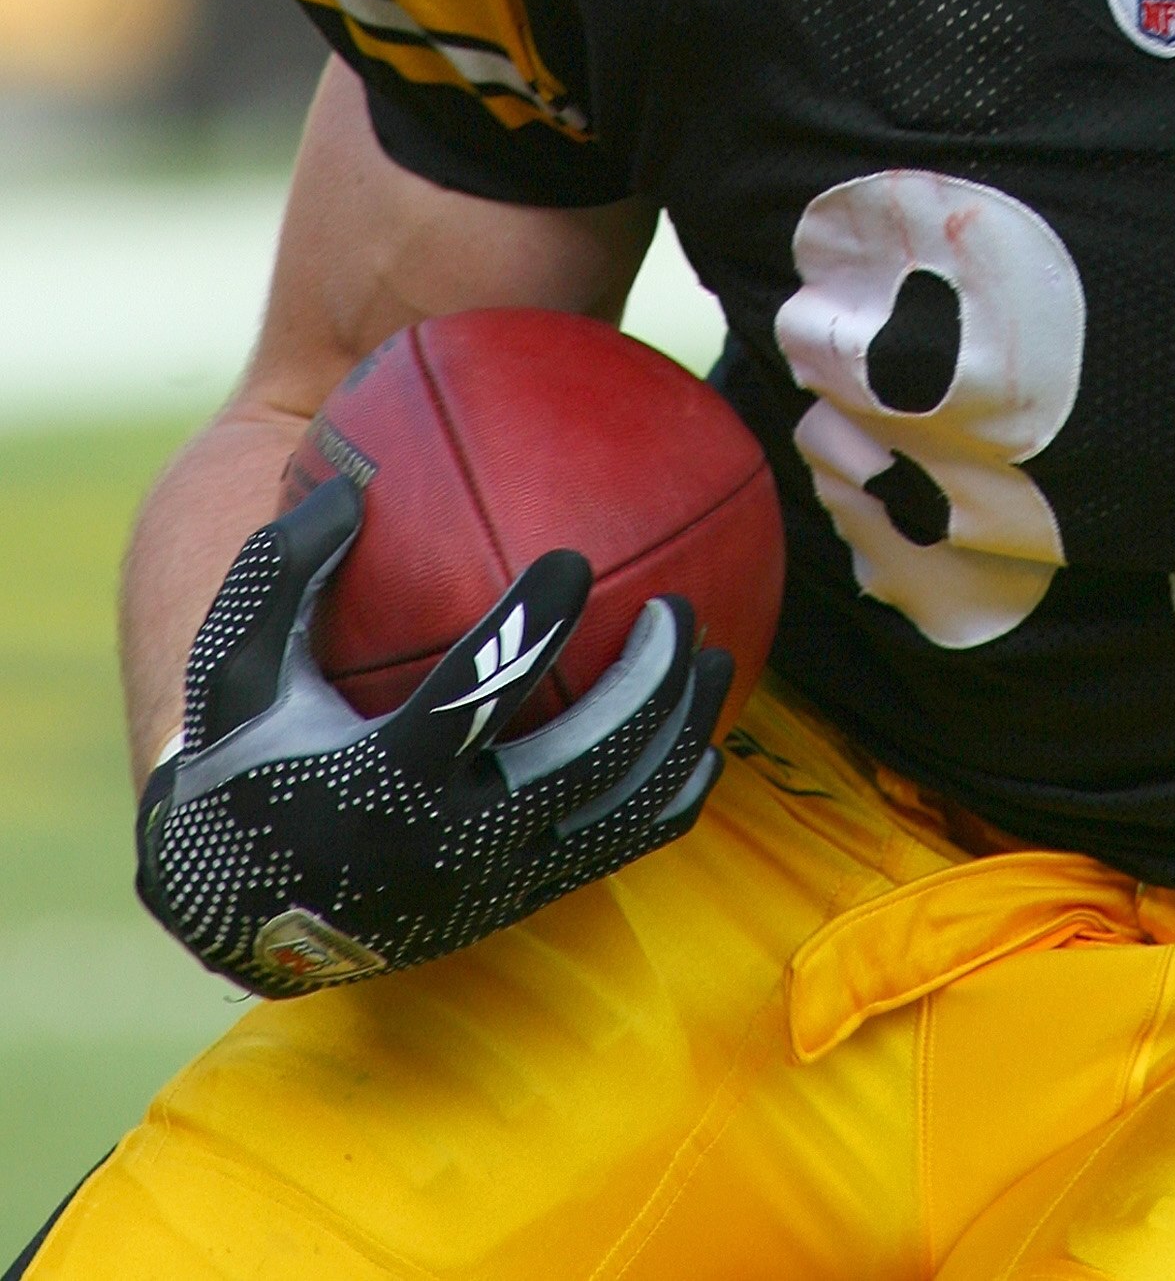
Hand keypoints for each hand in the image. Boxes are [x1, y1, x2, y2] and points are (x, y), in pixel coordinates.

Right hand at [136, 477, 731, 997]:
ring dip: (678, 736)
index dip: (531, 630)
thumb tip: (346, 489)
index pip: (476, 699)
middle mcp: (452, 842)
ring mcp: (495, 882)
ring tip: (717, 656)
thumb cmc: (245, 756)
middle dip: (641, 687)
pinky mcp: (521, 901)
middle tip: (676, 608)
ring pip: (618, 814)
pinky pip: (617, 848)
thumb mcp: (235, 667)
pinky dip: (670, 795)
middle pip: (579, 764)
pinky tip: (706, 736)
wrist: (242, 908)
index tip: (574, 560)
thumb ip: (282, 576)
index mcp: (386, 779)